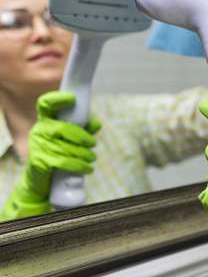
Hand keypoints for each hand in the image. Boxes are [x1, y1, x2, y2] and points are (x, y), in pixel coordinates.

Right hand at [1, 91, 99, 220]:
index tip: (73, 99)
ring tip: (91, 158)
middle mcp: (39, 130)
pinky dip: (79, 166)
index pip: (46, 104)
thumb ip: (84, 130)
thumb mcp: (72, 140)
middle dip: (83, 136)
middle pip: (63, 128)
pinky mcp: (39, 162)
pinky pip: (63, 162)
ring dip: (84, 154)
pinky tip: (87, 168)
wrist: (41, 180)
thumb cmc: (58, 154)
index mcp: (46, 121)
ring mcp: (37, 146)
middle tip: (93, 143)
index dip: (58, 99)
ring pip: (66, 147)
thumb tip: (97, 124)